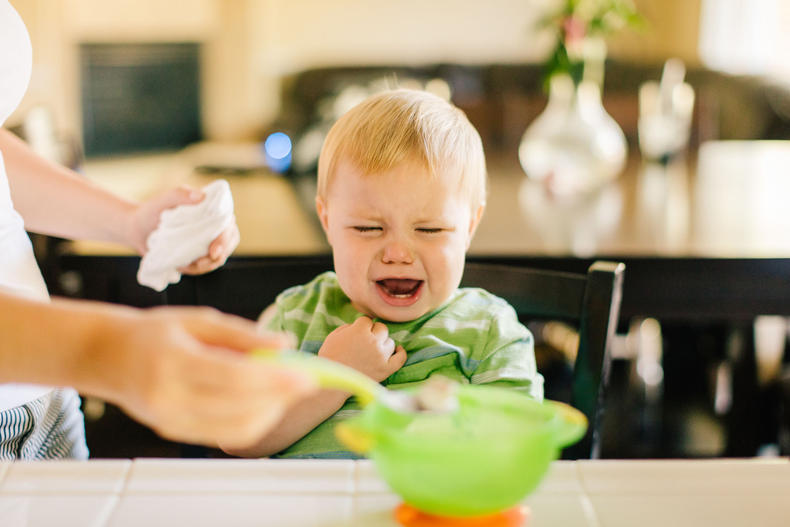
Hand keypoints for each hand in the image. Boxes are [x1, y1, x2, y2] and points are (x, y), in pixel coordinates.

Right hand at [87, 306, 314, 448]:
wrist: (109, 357)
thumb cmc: (155, 332)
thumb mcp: (198, 320)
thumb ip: (242, 334)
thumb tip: (285, 343)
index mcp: (173, 362)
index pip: (235, 378)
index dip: (276, 379)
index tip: (308, 375)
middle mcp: (169, 398)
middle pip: (240, 407)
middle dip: (281, 396)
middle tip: (307, 381)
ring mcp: (170, 421)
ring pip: (237, 429)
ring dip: (272, 411)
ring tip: (287, 388)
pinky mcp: (175, 433)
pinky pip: (225, 435)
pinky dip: (253, 420)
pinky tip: (265, 401)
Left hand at [127, 185, 239, 273]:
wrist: (137, 229)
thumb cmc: (151, 211)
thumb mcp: (163, 199)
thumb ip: (180, 194)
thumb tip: (201, 196)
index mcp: (211, 209)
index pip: (228, 224)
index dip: (225, 239)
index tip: (214, 251)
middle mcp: (214, 225)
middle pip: (229, 242)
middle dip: (219, 255)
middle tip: (200, 263)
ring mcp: (208, 241)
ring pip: (219, 257)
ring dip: (207, 265)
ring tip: (189, 266)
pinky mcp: (199, 254)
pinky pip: (206, 265)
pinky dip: (197, 269)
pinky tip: (182, 266)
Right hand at [318, 317, 406, 381]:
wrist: (332, 382)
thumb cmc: (330, 357)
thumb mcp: (334, 335)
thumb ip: (350, 327)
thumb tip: (363, 325)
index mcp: (359, 330)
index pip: (367, 320)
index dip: (361, 326)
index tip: (356, 334)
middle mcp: (373, 341)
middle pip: (382, 328)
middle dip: (373, 332)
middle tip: (364, 342)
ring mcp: (381, 356)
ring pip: (390, 342)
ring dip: (383, 343)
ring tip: (373, 350)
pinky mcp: (386, 369)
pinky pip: (400, 358)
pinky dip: (400, 353)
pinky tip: (398, 350)